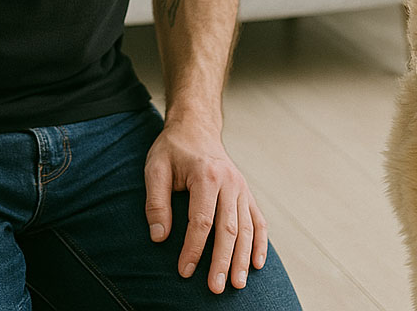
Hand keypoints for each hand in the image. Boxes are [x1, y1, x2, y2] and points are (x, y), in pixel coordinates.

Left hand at [144, 120, 268, 292]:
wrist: (196, 127)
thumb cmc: (173, 149)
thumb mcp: (156, 168)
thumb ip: (156, 202)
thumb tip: (159, 238)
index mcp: (207, 175)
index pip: (201, 221)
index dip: (193, 249)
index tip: (184, 271)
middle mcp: (229, 182)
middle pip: (228, 229)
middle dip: (222, 261)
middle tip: (215, 289)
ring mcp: (241, 188)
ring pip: (246, 229)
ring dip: (243, 259)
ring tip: (237, 285)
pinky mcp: (247, 193)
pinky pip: (258, 220)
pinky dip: (260, 243)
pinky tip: (258, 265)